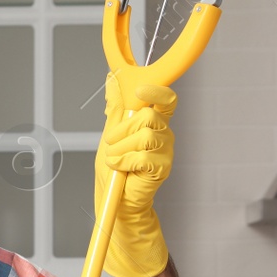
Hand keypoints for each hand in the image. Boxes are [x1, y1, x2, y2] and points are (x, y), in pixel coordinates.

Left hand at [96, 75, 176, 276]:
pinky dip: (124, 162)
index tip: (139, 90)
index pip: (166, 99)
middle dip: (123, 130)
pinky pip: (142, 156)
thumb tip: (112, 78)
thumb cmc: (114, 167)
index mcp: (154, 121)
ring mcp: (166, 151)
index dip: (156, 91)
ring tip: (115, 160)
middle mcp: (164, 133)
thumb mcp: (110, 132)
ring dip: (120, 149)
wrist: (115, 198)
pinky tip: (121, 169)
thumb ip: (115, 107)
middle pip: (149, 116)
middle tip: (112, 143)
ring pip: (144, 136)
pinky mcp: (163, 168)